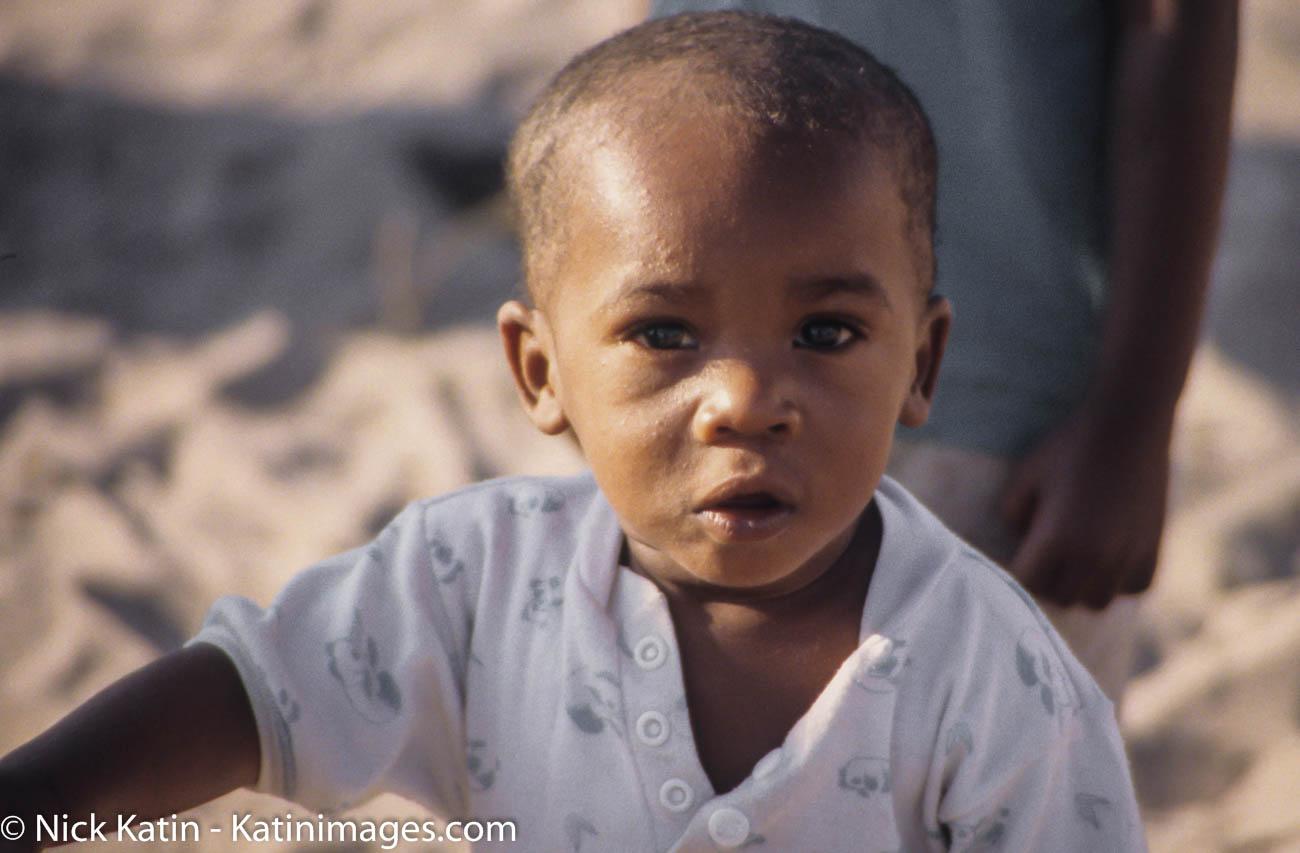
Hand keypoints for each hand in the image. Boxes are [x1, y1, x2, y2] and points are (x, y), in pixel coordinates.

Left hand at [999, 407, 1170, 608]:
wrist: (1128, 425)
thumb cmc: (1069, 447)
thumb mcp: (1026, 476)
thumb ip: (1012, 516)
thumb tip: (1021, 546)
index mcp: (1057, 538)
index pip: (1027, 582)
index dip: (1016, 571)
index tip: (1015, 558)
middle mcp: (1094, 556)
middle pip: (1060, 596)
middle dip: (1046, 580)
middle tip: (1043, 558)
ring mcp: (1127, 556)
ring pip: (1095, 601)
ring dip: (1081, 586)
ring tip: (1073, 562)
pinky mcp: (1154, 550)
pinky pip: (1132, 589)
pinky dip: (1117, 582)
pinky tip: (1106, 560)